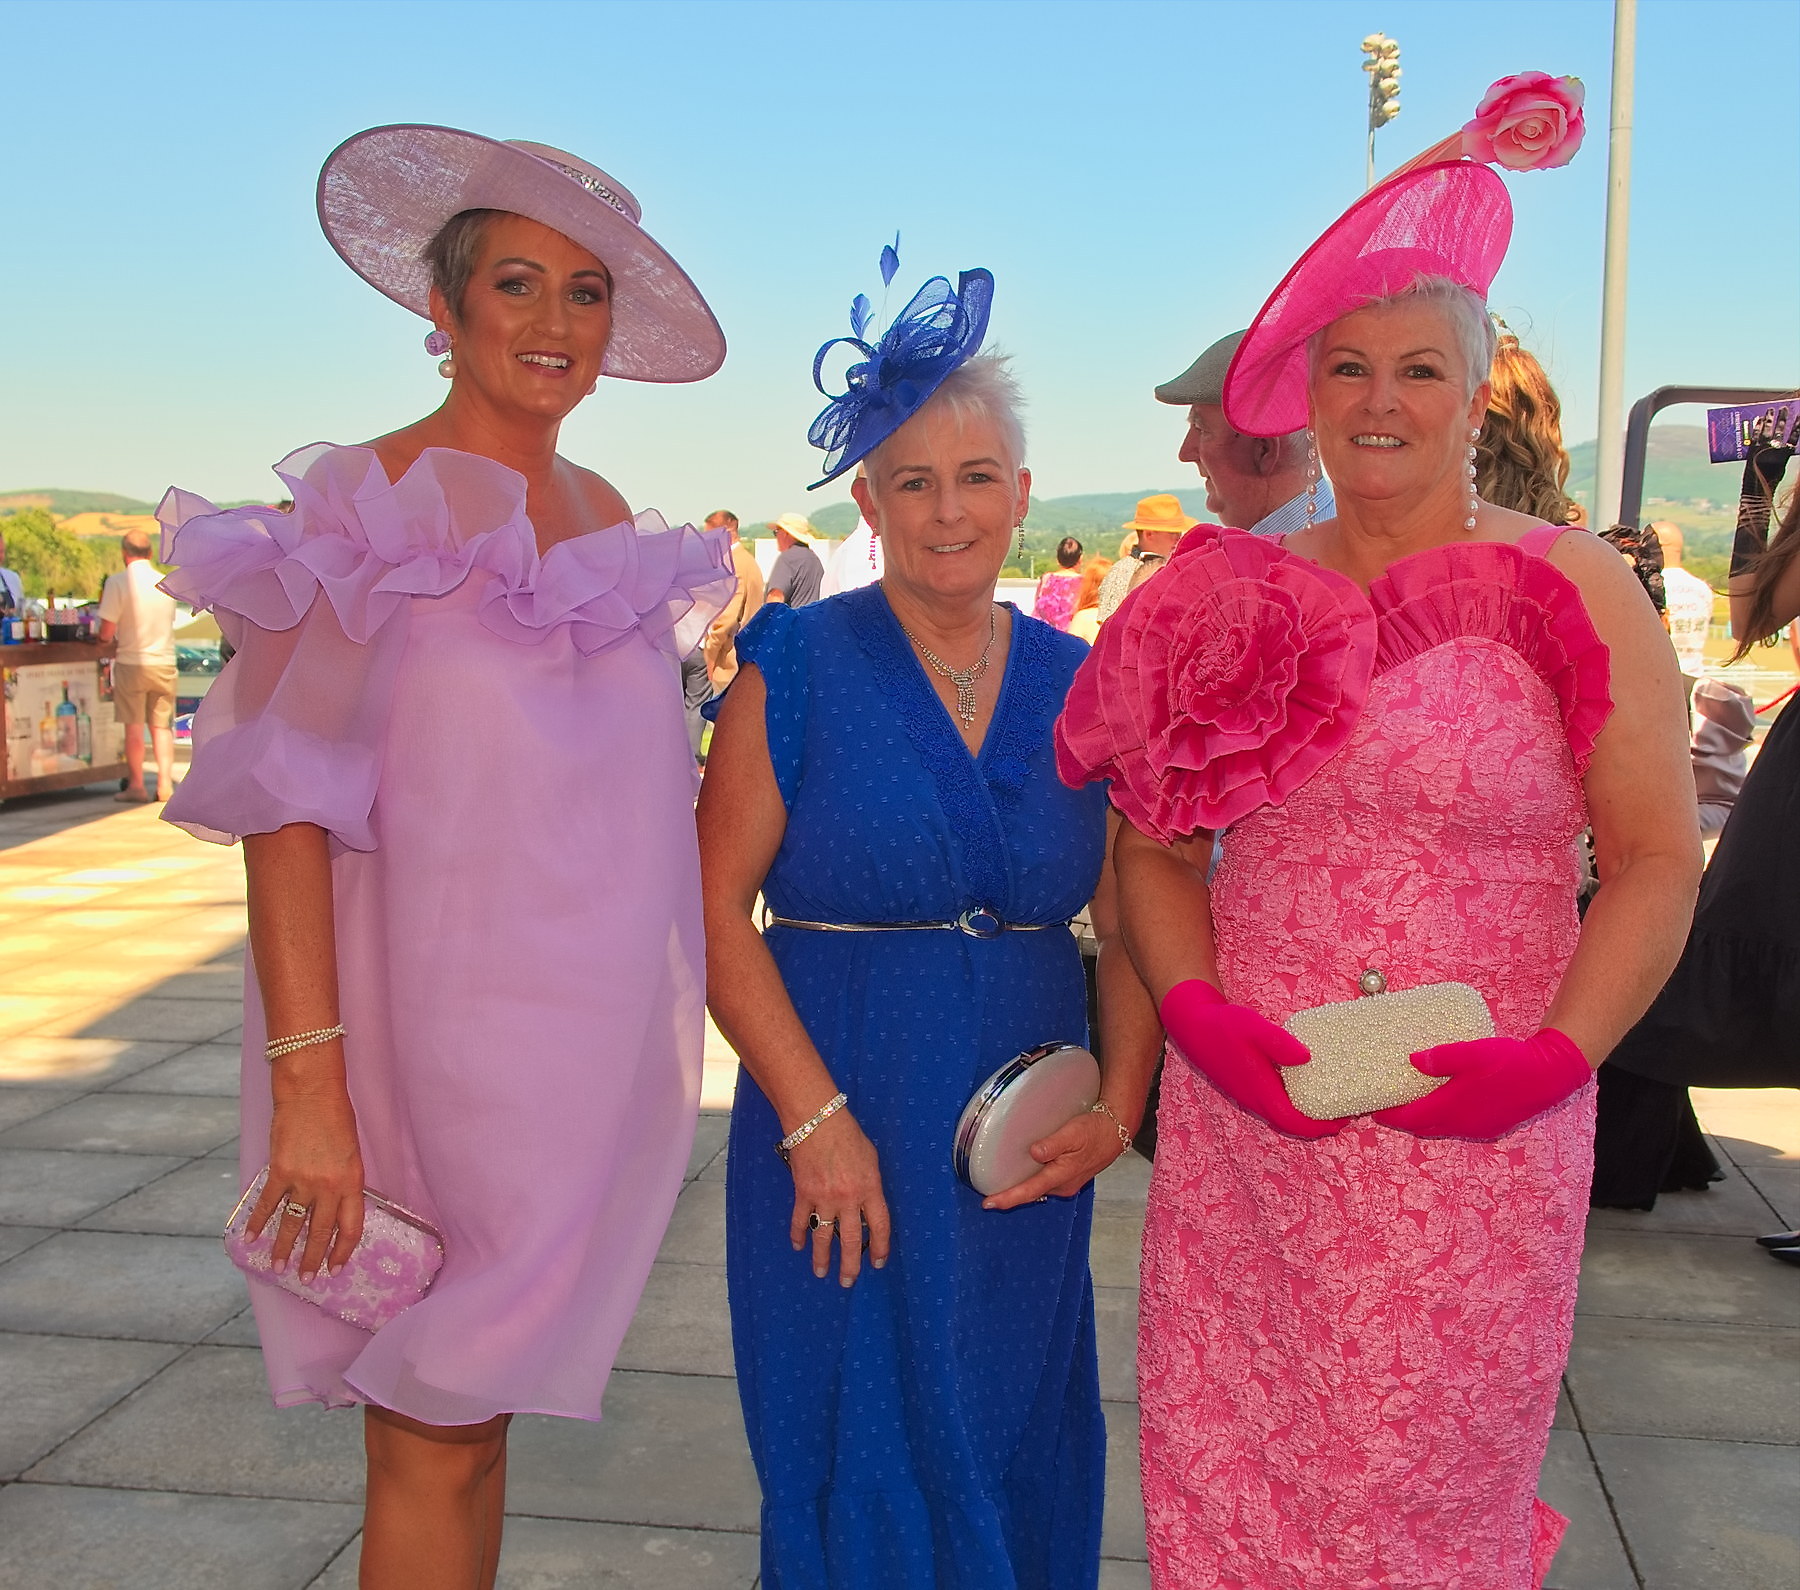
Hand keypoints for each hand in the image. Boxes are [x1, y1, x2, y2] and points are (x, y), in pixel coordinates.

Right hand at [250, 1089, 364, 1283]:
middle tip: (306, 1279)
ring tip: (278, 1267)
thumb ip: (344, 1181)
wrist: (311, 1092)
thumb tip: (332, 1207)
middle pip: (320, 1232)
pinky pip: (267, 1204)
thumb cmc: (336, 1117)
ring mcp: (303, 1180)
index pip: (351, 1227)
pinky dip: (258, 1223)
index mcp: (352, 1181)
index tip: (335, 1267)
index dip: (342, 1251)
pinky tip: (250, 1239)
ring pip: (292, 1223)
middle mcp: (329, 1186)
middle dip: (312, 1259)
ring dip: (284, 1248)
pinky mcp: (279, 1171)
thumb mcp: (351, 1153)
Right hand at [785, 1107, 890, 1287]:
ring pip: (823, 1236)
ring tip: (822, 1273)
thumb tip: (867, 1205)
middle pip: (850, 1240)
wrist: (818, 1121)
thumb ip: (871, 1185)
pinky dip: (798, 1234)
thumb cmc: (848, 1135)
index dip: (880, 1247)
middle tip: (848, 1282)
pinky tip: (798, 1246)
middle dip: (850, 1264)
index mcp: (870, 1188)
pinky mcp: (803, 1193)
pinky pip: (801, 1220)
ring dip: (822, 1258)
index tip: (878, 1263)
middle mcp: (848, 1198)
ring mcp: (824, 1197)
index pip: (879, 1226)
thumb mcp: (871, 1159)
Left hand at [983, 1106, 1128, 1210]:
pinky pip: (1046, 1181)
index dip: (1007, 1198)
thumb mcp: (1073, 1133)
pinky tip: (1025, 1171)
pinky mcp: (1069, 1176)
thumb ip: (1053, 1144)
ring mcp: (1067, 1182)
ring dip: (1022, 1188)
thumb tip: (1034, 1152)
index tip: (988, 1203)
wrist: (1116, 1131)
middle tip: (988, 1196)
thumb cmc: (1095, 1131)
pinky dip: (1033, 1179)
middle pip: (1031, 1194)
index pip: (1029, 1191)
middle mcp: (1063, 1185)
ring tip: (1002, 1185)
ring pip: (1039, 1188)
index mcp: (1061, 1177)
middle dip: (1010, 1196)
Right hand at [1159, 979, 1340, 1138]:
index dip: (1319, 1126)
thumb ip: (1279, 1042)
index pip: (1293, 1121)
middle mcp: (1253, 1099)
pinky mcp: (1244, 1087)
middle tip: (1342, 1114)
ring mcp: (1247, 1095)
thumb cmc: (1222, 1025)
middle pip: (1289, 1124)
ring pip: (1280, 1115)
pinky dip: (1291, 1104)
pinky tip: (1300, 1087)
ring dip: (1303, 1116)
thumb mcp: (1253, 1027)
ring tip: (1326, 1102)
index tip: (1342, 1120)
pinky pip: (1272, 1105)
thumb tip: (1308, 1057)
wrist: (1191, 1025)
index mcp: (1259, 1090)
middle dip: (1316, 1125)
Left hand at [1374, 1028, 1591, 1140]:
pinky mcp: (1491, 1126)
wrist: (1549, 1076)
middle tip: (1388, 1105)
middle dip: (1402, 1119)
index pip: (1410, 1117)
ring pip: (1440, 1129)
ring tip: (1412, 1103)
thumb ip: (1440, 1057)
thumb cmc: (1510, 1062)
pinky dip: (1443, 1119)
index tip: (1372, 1108)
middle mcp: (1461, 1124)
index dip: (1389, 1114)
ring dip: (1423, 1120)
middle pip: (1422, 1127)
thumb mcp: (1472, 1052)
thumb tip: (1412, 1060)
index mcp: (1451, 1108)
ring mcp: (1477, 1128)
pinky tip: (1445, 1102)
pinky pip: (1457, 1127)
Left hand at [1744, 408, 1796, 496]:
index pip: (1795, 434)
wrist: (1756, 488)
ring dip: (1771, 418)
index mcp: (1786, 452)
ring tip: (1771, 409)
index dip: (1798, 425)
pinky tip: (1759, 419)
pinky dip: (1758, 426)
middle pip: (1781, 428)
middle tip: (1784, 407)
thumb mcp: (1781, 466)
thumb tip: (1784, 444)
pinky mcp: (1752, 448)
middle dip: (1783, 417)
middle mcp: (1776, 447)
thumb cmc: (1770, 479)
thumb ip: (1783, 454)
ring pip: (1768, 428)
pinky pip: (1755, 434)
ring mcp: (1763, 447)